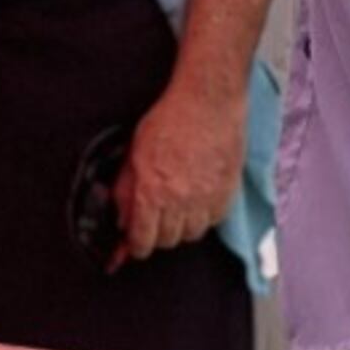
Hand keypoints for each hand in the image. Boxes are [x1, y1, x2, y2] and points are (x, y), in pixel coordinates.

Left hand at [112, 77, 245, 263]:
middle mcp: (180, 201)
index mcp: (152, 192)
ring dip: (181, 227)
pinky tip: (197, 200)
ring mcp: (207, 198)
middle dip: (156, 234)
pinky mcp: (228, 192)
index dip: (135, 247)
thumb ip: (125, 190)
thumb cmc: (169, 121)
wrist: (207, 102)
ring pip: (191, 234)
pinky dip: (204, 217)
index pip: (142, 240)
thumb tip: (121, 219)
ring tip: (176, 208)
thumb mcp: (134, 154)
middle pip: (167, 241)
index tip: (134, 245)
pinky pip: (214, 221)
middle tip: (154, 219)